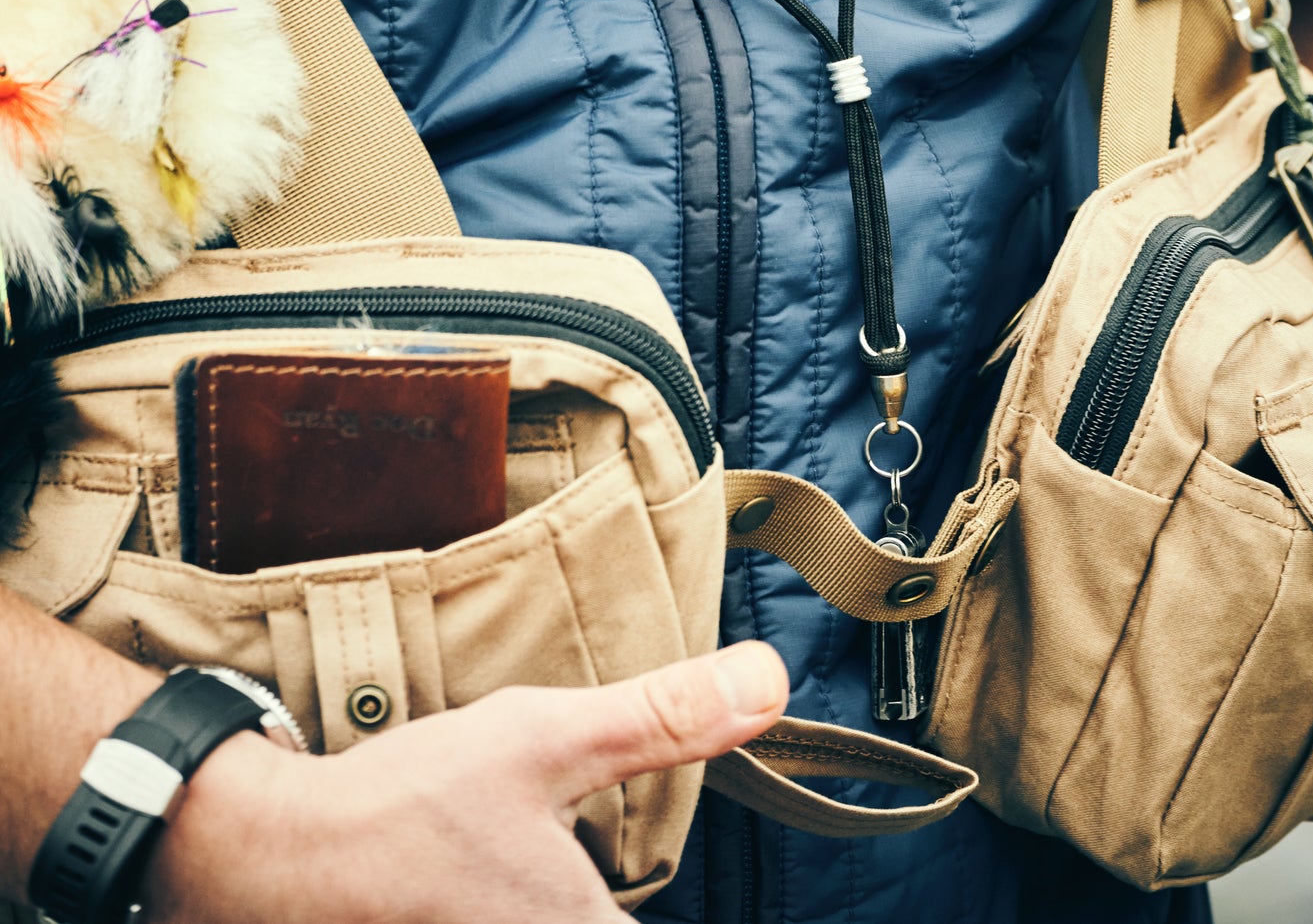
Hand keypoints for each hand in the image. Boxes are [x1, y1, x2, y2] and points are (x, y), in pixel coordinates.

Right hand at [143, 641, 788, 923]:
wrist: (272, 858)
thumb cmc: (410, 805)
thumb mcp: (545, 737)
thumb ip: (663, 717)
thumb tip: (771, 682)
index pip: (651, 919)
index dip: (633, 879)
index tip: (602, 836)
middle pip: (604, 912)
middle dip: (598, 880)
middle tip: (551, 823)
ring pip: (567, 912)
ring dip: (564, 887)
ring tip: (505, 841)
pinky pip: (528, 915)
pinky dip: (526, 895)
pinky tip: (485, 863)